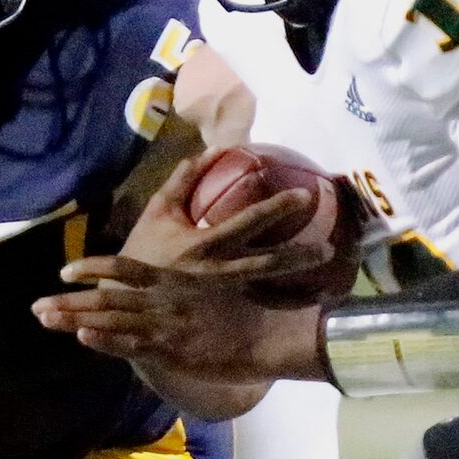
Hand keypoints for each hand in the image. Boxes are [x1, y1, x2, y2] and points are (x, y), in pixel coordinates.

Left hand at [36, 254, 317, 379]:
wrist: (271, 333)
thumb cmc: (254, 310)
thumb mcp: (225, 285)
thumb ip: (203, 285)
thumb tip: (196, 285)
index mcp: (174, 280)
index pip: (125, 268)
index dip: (94, 268)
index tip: (67, 270)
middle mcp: (164, 299)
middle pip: (106, 296)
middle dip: (69, 301)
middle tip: (37, 306)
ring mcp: (166, 324)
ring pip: (111, 319)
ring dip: (74, 319)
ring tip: (44, 319)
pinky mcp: (174, 350)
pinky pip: (131, 345)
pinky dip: (105, 341)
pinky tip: (80, 338)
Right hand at [118, 151, 332, 281]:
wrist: (126, 302)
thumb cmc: (142, 252)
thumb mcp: (158, 211)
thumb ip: (182, 181)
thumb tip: (209, 151)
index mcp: (204, 245)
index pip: (249, 222)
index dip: (279, 208)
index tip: (307, 196)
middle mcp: (219, 271)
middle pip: (269, 262)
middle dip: (301, 255)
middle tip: (331, 248)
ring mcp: (223, 294)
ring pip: (267, 285)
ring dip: (298, 278)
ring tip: (327, 270)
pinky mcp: (222, 308)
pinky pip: (258, 302)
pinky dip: (283, 300)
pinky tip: (307, 297)